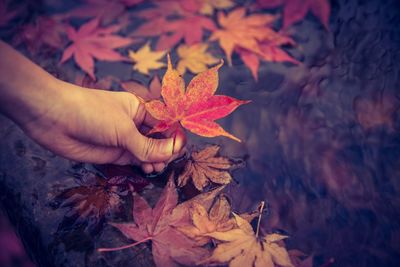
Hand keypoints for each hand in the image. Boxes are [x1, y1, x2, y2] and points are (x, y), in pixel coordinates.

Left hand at [21, 80, 184, 172]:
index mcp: (140, 109)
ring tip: (157, 166)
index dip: (174, 135)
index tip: (180, 148)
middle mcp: (134, 124)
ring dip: (155, 159)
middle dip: (165, 149)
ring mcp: (124, 140)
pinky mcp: (114, 154)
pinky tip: (148, 168)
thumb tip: (173, 152)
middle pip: (158, 139)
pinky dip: (143, 165)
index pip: (164, 122)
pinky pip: (135, 160)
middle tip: (167, 159)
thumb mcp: (124, 129)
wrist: (54, 118)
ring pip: (147, 152)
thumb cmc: (92, 113)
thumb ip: (148, 145)